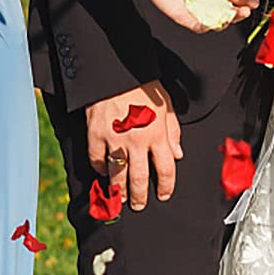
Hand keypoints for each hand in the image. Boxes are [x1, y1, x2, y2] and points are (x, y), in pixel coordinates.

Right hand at [87, 83, 180, 209]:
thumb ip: (173, 131)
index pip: (166, 169)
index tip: (164, 194)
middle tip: (139, 205)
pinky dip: (100, 169)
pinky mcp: (96, 134)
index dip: (166, 186)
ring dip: (120, 190)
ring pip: (117, 175)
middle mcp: (137, 140)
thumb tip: (177, 154)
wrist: (118, 69)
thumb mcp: (166, 105)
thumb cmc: (144, 86)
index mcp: (157, 133)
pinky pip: (97, 160)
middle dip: (140, 197)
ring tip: (121, 197)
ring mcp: (115, 139)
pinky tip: (104, 172)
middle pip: (140, 179)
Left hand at [137, 0, 257, 32]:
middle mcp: (211, 0)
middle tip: (244, 10)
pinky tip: (211, 23)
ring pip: (218, 21)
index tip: (253, 2)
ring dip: (226, 21)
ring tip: (231, 15)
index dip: (247, 0)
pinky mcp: (187, 18)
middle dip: (240, 12)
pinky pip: (199, 27)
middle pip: (230, 11)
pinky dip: (206, 27)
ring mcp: (200, 10)